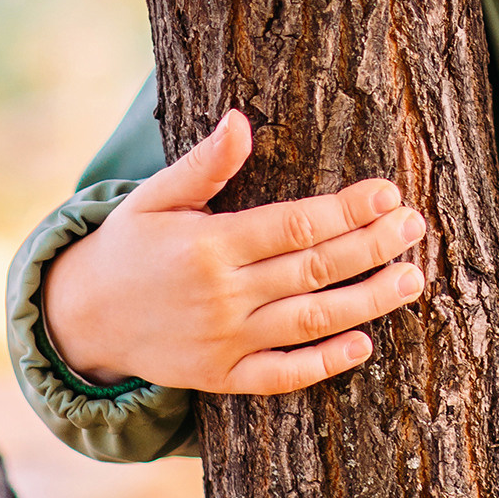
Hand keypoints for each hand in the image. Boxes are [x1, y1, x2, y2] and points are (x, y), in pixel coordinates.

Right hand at [39, 109, 428, 394]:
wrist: (83, 319)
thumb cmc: (128, 245)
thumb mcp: (153, 197)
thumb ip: (203, 164)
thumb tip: (241, 121)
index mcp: (210, 245)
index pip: (295, 225)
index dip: (347, 210)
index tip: (388, 193)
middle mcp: (222, 295)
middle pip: (314, 270)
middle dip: (372, 247)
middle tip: (415, 227)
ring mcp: (224, 341)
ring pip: (310, 322)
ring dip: (367, 302)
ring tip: (411, 279)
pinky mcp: (222, 377)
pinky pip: (281, 375)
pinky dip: (323, 364)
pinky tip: (363, 344)